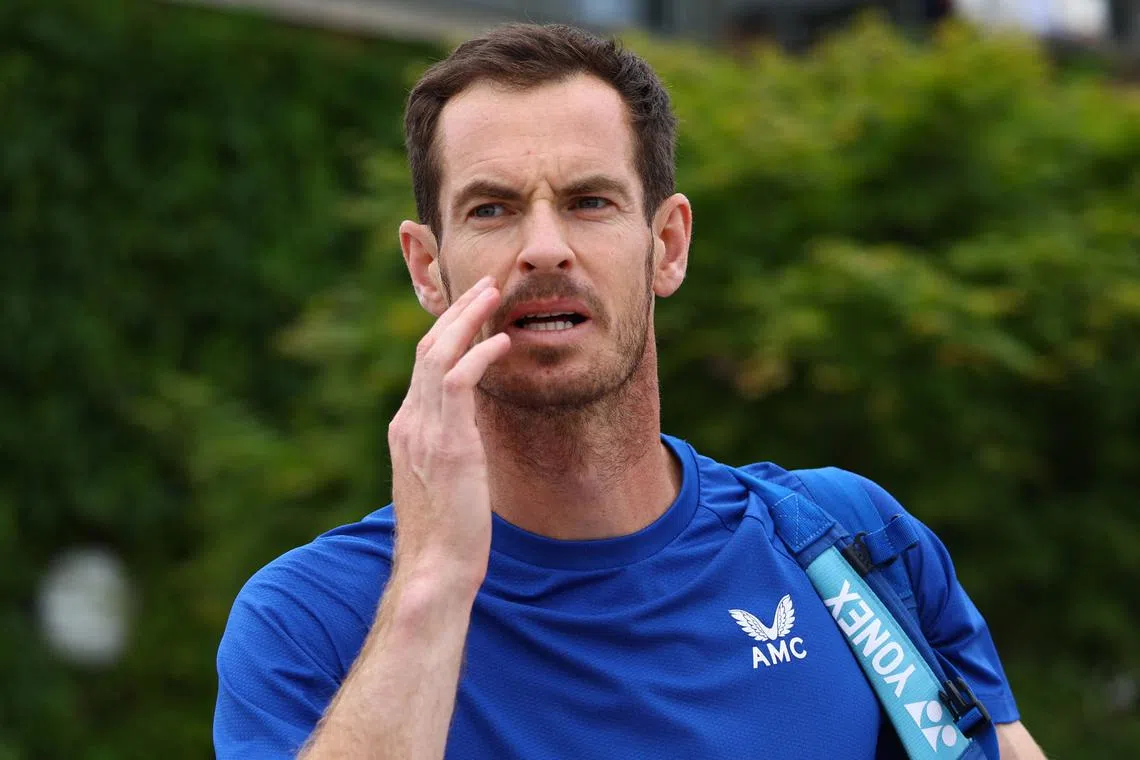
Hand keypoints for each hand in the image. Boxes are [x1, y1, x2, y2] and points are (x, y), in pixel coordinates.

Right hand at [387, 276, 510, 591]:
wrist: (434, 569)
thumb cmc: (446, 534)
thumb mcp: (443, 481)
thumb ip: (451, 449)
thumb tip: (472, 435)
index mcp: (407, 430)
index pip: (423, 366)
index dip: (447, 332)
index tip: (472, 310)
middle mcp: (409, 424)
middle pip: (427, 349)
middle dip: (456, 312)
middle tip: (484, 285)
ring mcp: (424, 433)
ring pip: (438, 355)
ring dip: (467, 319)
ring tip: (492, 293)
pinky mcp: (448, 445)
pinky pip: (458, 383)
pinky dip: (479, 355)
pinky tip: (502, 341)